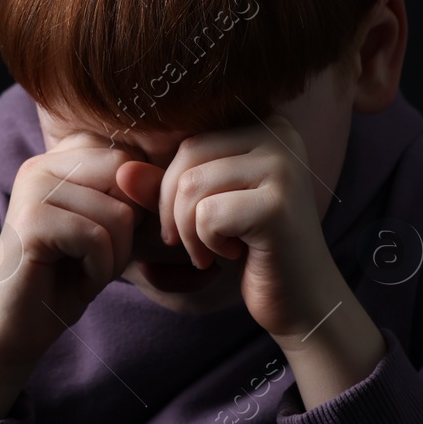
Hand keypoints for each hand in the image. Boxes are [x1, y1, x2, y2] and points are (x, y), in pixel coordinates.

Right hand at [0, 133, 140, 369]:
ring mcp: (32, 189)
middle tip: (99, 260)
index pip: (126, 159)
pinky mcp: (31, 221)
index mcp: (57, 160)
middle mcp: (40, 165)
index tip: (106, 240)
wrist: (14, 331)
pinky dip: (99, 272)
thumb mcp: (109, 231)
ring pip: (119, 212)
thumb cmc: (66, 280)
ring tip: (84, 273)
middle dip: (128, 229)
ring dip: (114, 257)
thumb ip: (133, 199)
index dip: (135, 205)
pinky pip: (98, 239)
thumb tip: (164, 177)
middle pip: (125, 176)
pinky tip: (77, 284)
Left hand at [114, 114, 336, 339]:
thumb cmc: (250, 250)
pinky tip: (231, 257)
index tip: (188, 222)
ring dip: (189, 231)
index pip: (188, 139)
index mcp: (264, 124)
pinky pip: (208, 215)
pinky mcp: (278, 204)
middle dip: (173, 209)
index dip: (170, 185)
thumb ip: (164, 186)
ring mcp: (283, 167)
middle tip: (193, 243)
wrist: (302, 299)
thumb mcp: (201, 211)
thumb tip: (121, 171)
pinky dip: (206, 244)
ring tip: (211, 251)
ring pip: (192, 185)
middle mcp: (279, 134)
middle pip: (186, 157)